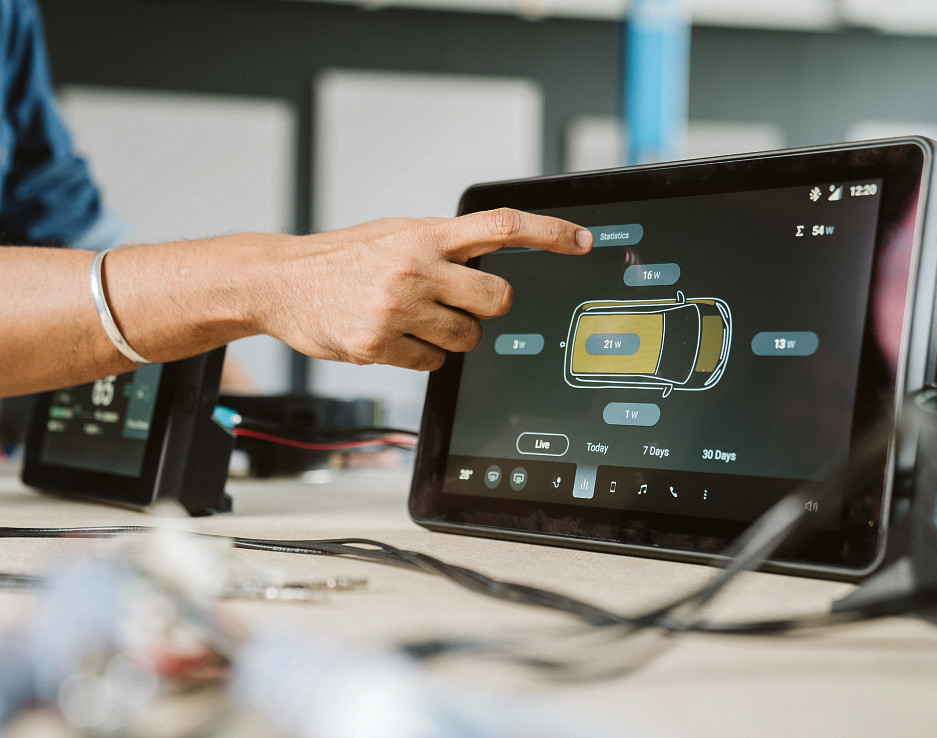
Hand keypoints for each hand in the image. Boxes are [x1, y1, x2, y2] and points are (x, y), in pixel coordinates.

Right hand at [261, 208, 592, 370]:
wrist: (279, 281)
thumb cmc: (344, 258)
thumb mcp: (396, 235)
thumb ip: (443, 246)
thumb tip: (493, 263)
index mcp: (424, 234)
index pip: (501, 226)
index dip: (549, 233)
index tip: (582, 240)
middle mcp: (415, 267)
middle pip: (498, 298)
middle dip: (489, 307)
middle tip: (463, 302)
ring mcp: (397, 308)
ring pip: (467, 339)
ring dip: (452, 335)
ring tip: (414, 318)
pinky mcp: (378, 344)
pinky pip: (433, 363)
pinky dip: (422, 355)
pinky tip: (393, 336)